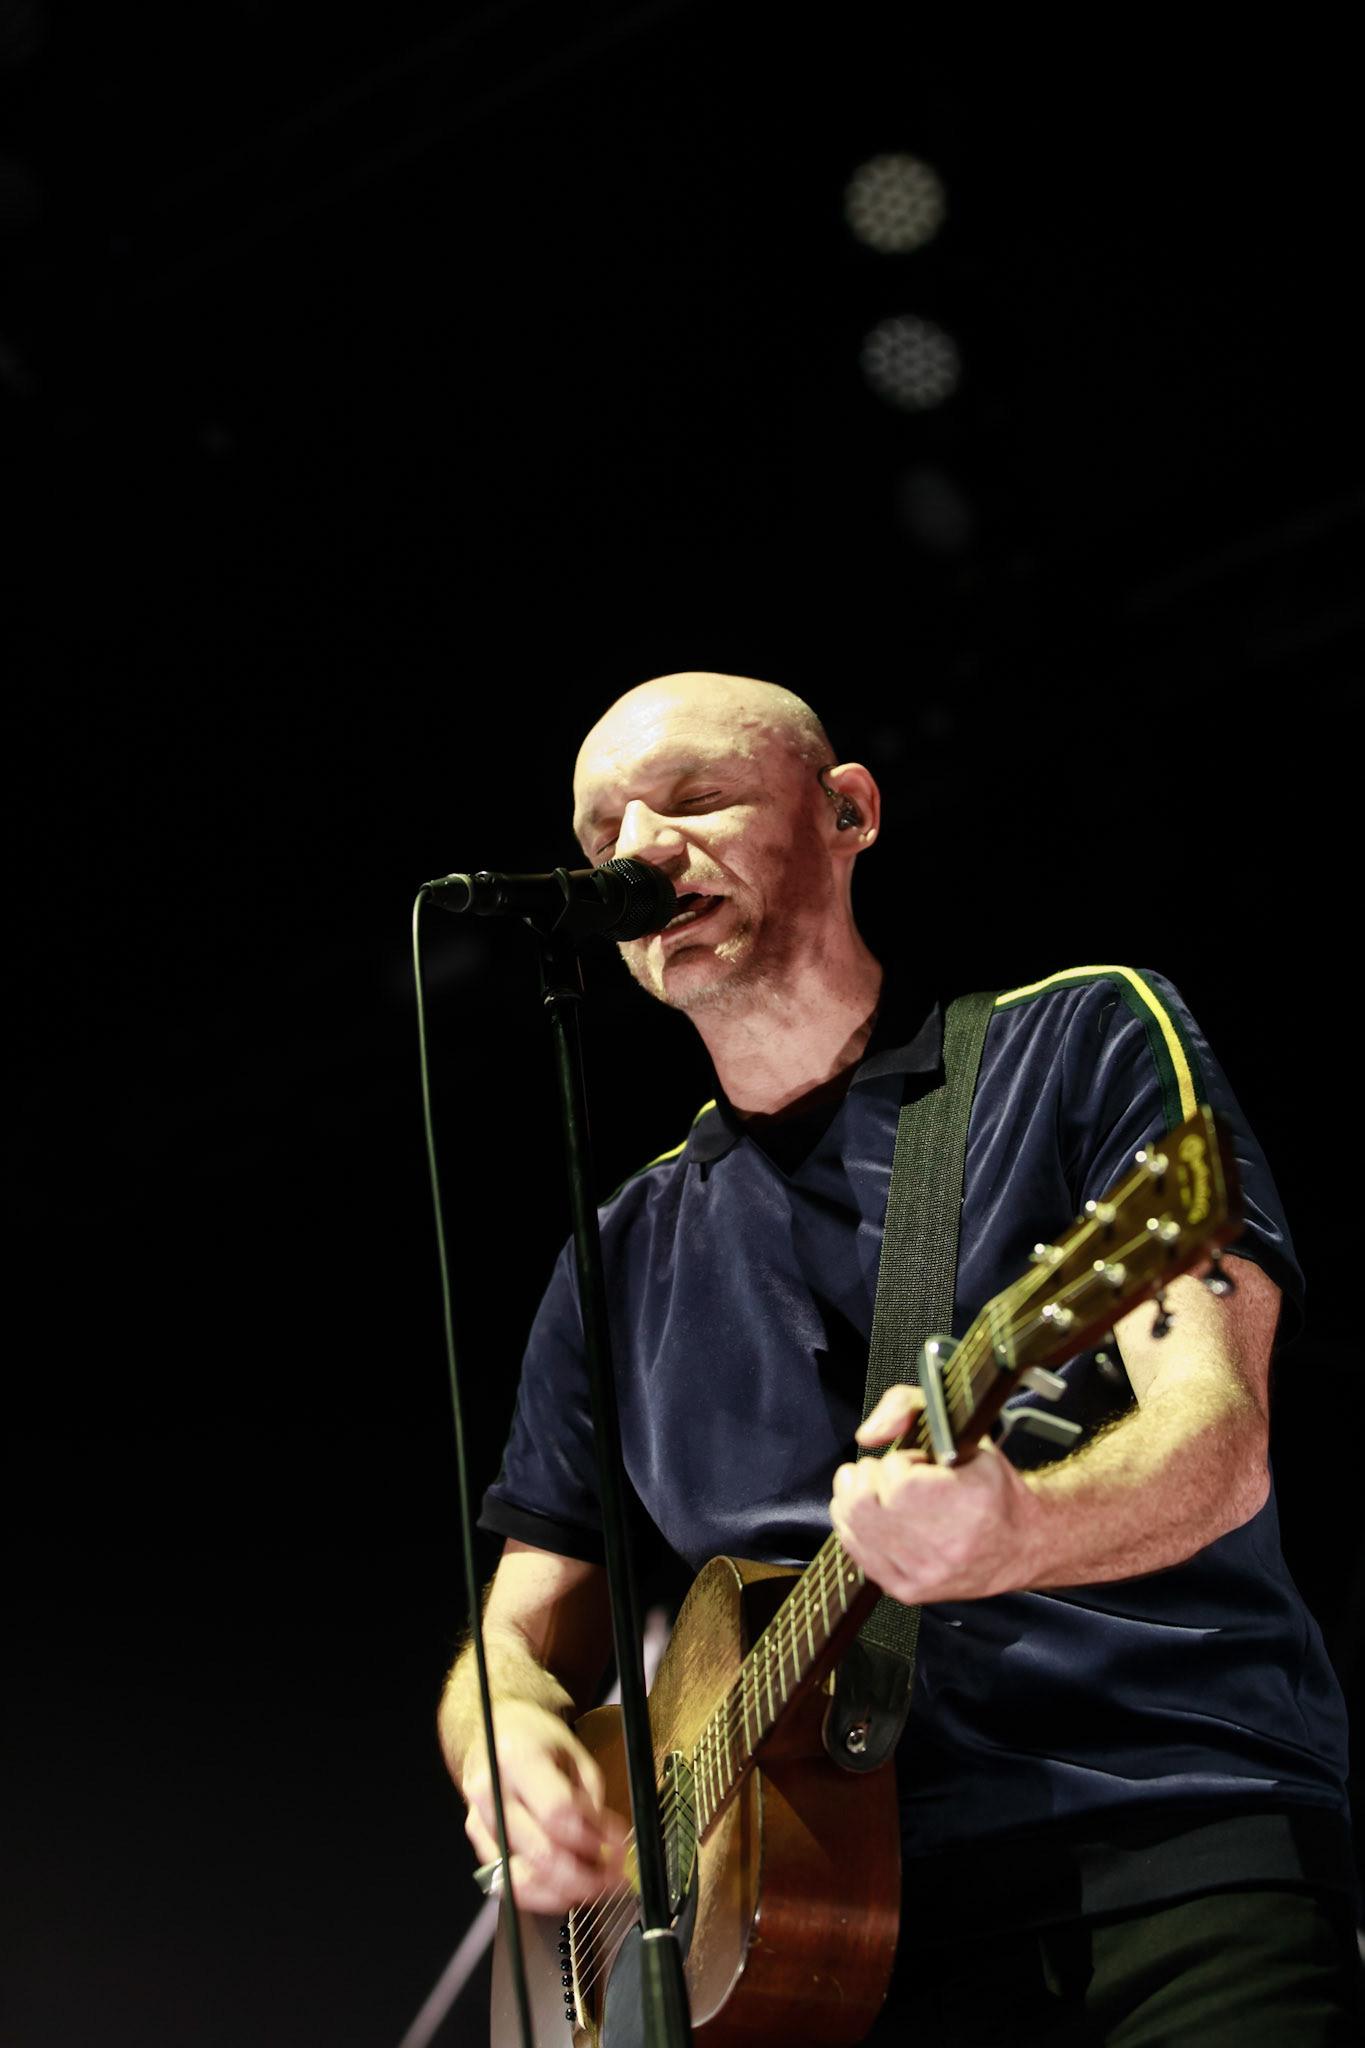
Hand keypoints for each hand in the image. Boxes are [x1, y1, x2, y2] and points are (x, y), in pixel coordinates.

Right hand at [461, 1698, 627, 1913]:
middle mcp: (490, 1791)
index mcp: (517, 1757)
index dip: (593, 1838)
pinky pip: (508, 1885)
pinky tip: (566, 1888)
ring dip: (564, 1893)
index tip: (618, 1847)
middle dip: (584, 1876)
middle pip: (539, 1853)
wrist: (496, 1732)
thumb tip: (607, 1847)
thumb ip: (591, 1802)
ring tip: (594, 1887)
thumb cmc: (538, 1740)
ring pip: (520, 1880)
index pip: (557, 1813)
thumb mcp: (577, 1755)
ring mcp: (478, 1820)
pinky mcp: (477, 1843)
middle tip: (614, 1878)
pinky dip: (542, 1894)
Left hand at [829, 1384, 1039, 1602]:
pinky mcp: (908, 1590)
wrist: (1020, 1544)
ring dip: (859, 1500)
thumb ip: (908, 1405)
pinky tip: (880, 1518)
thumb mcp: (964, 1428)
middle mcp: (946, 1545)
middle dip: (871, 1477)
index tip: (918, 1465)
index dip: (900, 1461)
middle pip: (863, 1502)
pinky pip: (855, 1551)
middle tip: (892, 1476)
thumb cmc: (991, 1488)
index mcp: (967, 1503)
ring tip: (885, 1495)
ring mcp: (925, 1573)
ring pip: (853, 1525)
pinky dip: (857, 1527)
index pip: (895, 1478)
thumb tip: (868, 1434)